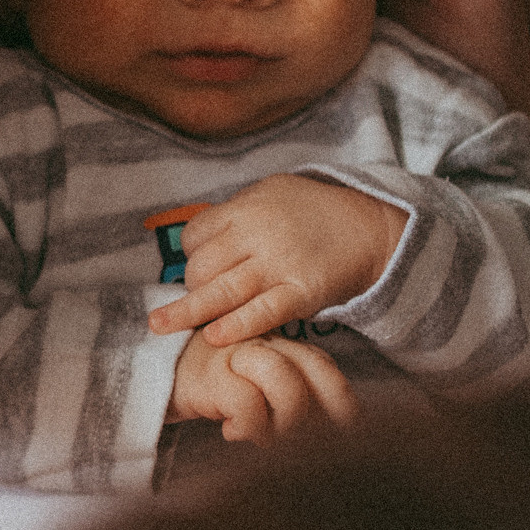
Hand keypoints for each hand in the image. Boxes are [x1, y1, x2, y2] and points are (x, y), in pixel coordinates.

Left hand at [149, 175, 407, 345]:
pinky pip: (261, 313)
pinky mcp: (301, 293)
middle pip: (203, 266)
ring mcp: (280, 265)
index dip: (190, 254)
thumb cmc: (312, 212)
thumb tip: (197, 237)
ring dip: (188, 312)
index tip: (199, 264)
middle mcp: (258, 235)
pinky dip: (235, 327)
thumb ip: (235, 213)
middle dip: (192, 286)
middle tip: (196, 297)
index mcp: (246, 207)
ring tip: (160, 326)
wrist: (368, 228)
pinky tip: (214, 336)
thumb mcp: (271, 193)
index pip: (196, 235)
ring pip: (222, 292)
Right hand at [167, 330, 357, 443]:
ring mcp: (239, 356)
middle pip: (312, 371)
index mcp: (284, 346)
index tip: (349, 432)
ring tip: (270, 442)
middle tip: (313, 445)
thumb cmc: (217, 385)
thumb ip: (289, 396)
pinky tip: (232, 433)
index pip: (325, 368)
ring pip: (285, 383)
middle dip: (320, 414)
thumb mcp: (258, 385)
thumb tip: (326, 436)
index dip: (342, 401)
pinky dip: (249, 426)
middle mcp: (266, 344)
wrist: (158, 371)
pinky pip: (247, 403)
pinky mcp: (212, 375)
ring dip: (286, 422)